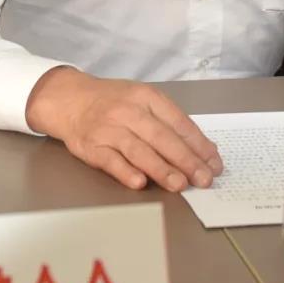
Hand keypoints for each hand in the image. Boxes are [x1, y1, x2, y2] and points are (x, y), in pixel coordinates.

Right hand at [25, 67, 223, 191]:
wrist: (70, 99)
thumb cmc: (113, 102)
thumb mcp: (142, 100)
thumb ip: (169, 121)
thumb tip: (202, 148)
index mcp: (146, 97)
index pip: (178, 122)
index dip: (198, 144)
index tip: (214, 163)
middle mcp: (129, 111)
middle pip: (162, 137)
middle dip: (186, 160)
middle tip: (203, 179)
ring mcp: (109, 128)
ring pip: (139, 150)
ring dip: (161, 169)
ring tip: (180, 185)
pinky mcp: (91, 146)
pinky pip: (111, 160)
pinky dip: (126, 171)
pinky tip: (140, 183)